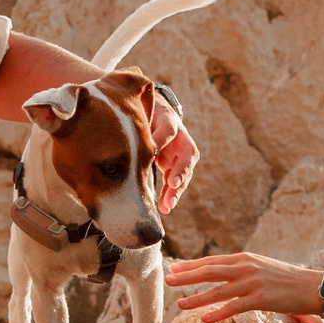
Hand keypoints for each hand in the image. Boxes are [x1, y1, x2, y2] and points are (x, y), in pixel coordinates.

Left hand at [150, 97, 198, 215]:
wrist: (153, 116)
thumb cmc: (142, 115)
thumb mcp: (141, 115)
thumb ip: (140, 125)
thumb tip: (136, 142)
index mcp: (170, 121)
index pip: (168, 130)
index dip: (163, 140)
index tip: (154, 153)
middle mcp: (180, 138)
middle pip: (187, 156)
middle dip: (180, 171)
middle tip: (173, 184)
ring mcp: (180, 154)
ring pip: (184, 173)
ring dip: (176, 190)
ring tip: (167, 205)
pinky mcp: (174, 166)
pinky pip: (174, 182)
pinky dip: (169, 194)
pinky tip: (164, 207)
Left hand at [164, 252, 323, 322]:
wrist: (313, 287)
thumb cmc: (288, 280)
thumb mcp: (262, 268)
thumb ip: (243, 269)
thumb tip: (225, 273)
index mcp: (245, 259)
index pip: (212, 261)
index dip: (192, 265)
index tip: (174, 268)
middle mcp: (246, 268)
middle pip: (210, 272)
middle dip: (187, 276)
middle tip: (168, 280)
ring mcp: (253, 283)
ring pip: (218, 291)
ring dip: (197, 298)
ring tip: (180, 304)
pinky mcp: (261, 299)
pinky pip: (234, 307)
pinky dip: (218, 313)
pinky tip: (204, 319)